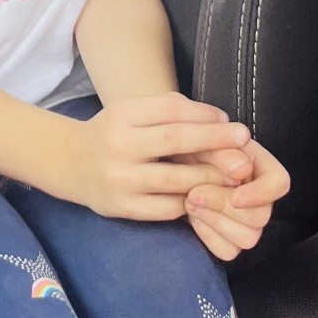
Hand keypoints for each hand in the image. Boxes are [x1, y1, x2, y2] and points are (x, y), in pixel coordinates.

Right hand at [66, 93, 252, 220]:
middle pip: (176, 140)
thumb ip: (169, 113)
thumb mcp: (131, 113)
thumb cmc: (114, 134)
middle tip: (245, 141)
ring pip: (177, 179)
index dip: (204, 115)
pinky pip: (168, 207)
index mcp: (122, 114)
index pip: (171, 109)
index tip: (229, 122)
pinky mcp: (123, 208)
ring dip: (211, 175)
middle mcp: (119, 145)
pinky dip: (191, 201)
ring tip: (236, 174)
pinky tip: (207, 196)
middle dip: (215, 141)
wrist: (72, 164)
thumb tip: (219, 123)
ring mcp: (120, 179)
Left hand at [184, 139, 289, 260]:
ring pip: (247, 238)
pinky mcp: (229, 240)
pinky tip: (193, 218)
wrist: (172, 161)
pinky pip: (227, 251)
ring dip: (214, 221)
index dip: (261, 193)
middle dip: (223, 206)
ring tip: (189, 202)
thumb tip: (242, 169)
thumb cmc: (191, 146)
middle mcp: (259, 198)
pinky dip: (208, 236)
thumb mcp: (202, 140)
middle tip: (193, 193)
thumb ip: (222, 152)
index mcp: (260, 167)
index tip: (235, 196)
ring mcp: (246, 222)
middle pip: (261, 216)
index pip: (279, 183)